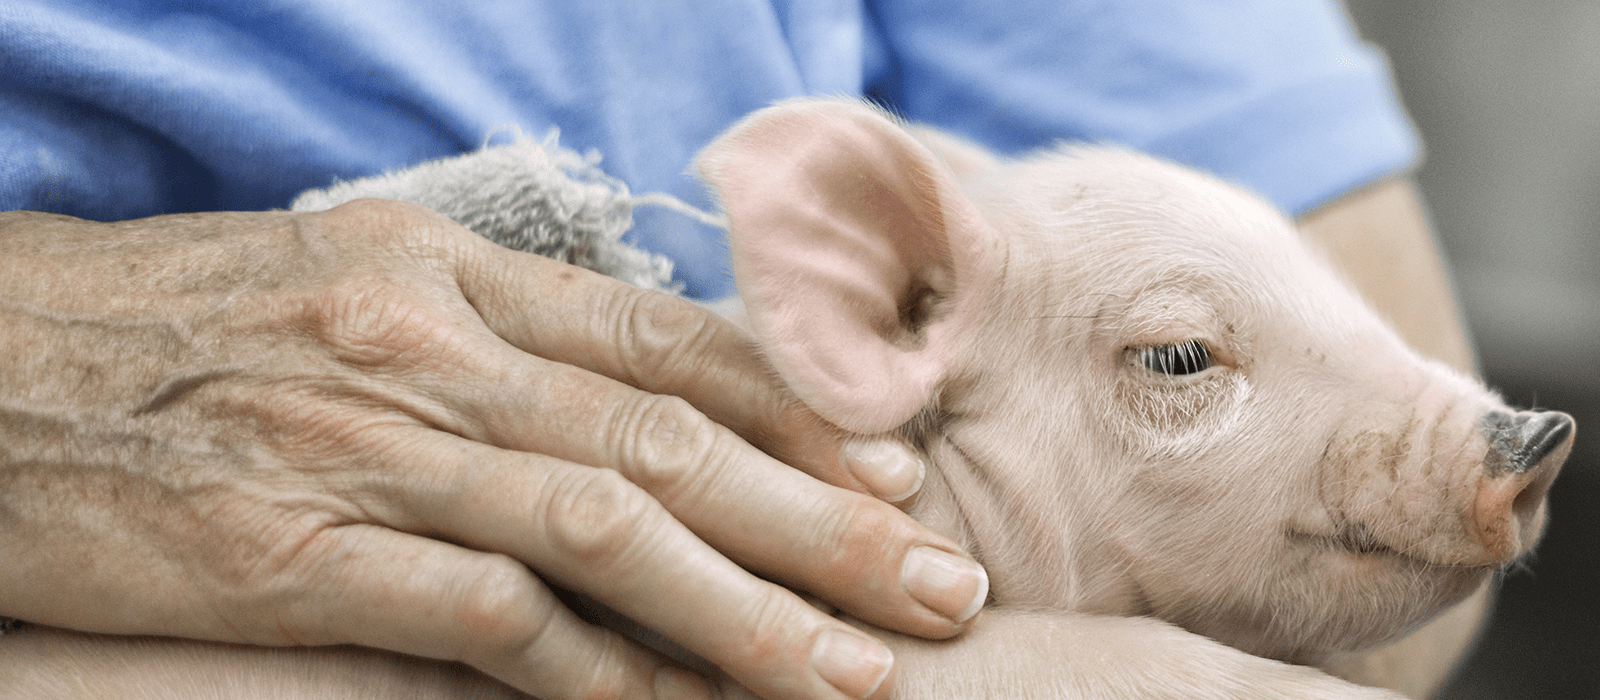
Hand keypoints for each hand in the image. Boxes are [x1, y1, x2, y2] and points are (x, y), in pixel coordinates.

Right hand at [0, 200, 987, 699]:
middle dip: (824, 522)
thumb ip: (490, 335)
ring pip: (607, 531)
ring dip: (748, 610)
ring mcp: (367, 454)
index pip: (664, 343)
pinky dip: (596, 673)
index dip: (797, 412)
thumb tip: (625, 391)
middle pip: (670, 441)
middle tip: (940, 587)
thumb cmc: (176, 330)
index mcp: (448, 277)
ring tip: (859, 674)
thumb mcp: (345, 283)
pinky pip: (484, 621)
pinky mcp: (295, 558)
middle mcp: (431, 353)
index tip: (896, 472)